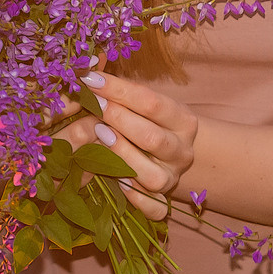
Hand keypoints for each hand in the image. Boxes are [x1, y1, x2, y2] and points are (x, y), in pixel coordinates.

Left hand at [87, 71, 197, 217]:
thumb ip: (123, 90)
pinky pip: (153, 207)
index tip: (90, 79)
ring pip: (152, 176)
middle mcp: (183, 151)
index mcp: (183, 121)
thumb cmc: (150, 121)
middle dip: (119, 120)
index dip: (119, 89)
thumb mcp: (146, 102)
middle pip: (152, 138)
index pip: (151, 102)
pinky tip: (117, 182)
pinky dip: (135, 198)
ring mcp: (173, 178)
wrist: (173, 154)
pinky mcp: (162, 201)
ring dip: (122, 156)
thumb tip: (88, 66)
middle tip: (93, 106)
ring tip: (99, 136)